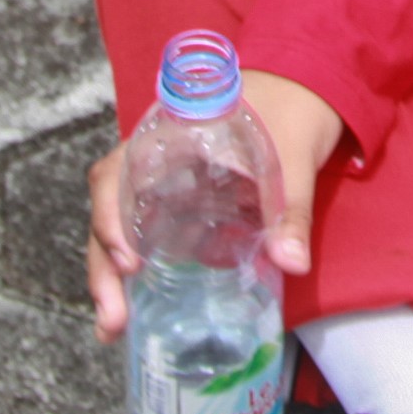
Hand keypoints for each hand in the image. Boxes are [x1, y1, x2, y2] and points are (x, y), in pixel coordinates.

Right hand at [83, 68, 344, 338]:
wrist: (309, 85)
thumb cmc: (293, 108)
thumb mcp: (295, 157)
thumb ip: (291, 209)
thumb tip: (291, 262)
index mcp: (169, 133)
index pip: (117, 173)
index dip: (111, 217)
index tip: (130, 262)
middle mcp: (154, 159)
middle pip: (110, 210)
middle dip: (103, 266)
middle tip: (113, 319)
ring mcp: (166, 183)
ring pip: (121, 227)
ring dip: (111, 275)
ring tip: (113, 328)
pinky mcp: (183, 205)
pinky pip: (149, 235)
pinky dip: (139, 272)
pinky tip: (136, 312)